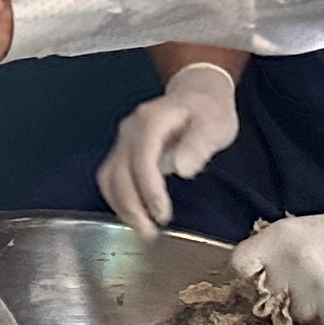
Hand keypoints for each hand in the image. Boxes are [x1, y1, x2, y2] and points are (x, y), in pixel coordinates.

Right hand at [97, 61, 241, 231]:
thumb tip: (181, 169)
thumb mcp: (215, 125)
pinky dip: (119, 199)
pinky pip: (111, 177)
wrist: (196, 91)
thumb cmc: (208, 111)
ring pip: (109, 177)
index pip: (142, 160)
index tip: (163, 215)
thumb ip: (198, 145)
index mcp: (150, 121)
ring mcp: (123, 140)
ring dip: (121, 206)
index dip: (149, 190)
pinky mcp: (123, 151)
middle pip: (118, 172)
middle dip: (131, 205)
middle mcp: (129, 131)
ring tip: (142, 229)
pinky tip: (135, 214)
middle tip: (150, 233)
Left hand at [235, 189, 323, 324]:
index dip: (251, 274)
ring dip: (313, 307)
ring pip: (298, 314)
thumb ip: (277, 252)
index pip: (240, 265)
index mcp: (281, 238)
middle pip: (270, 296)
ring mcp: (318, 286)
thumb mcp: (306, 230)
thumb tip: (255, 277)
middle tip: (312, 281)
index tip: (262, 278)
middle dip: (286, 293)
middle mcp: (294, 262)